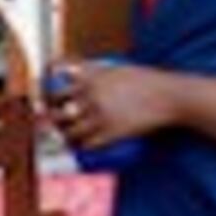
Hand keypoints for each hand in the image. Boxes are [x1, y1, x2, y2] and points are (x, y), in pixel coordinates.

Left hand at [42, 56, 170, 153]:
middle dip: (52, 119)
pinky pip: (87, 144)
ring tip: (66, 137)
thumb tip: (67, 71)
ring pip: (70, 132)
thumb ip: (89, 69)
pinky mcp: (112, 133)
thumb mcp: (114, 68)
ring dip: (64, 136)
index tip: (46, 103)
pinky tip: (78, 147)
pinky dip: (80, 147)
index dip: (47, 98)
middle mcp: (92, 97)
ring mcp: (101, 116)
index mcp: (91, 79)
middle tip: (53, 123)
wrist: (169, 96)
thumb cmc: (145, 80)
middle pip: (58, 112)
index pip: (56, 90)